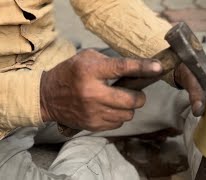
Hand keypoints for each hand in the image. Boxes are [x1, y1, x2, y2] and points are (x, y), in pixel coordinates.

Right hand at [40, 49, 162, 131]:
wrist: (48, 96)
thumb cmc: (69, 73)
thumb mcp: (86, 58)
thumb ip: (110, 62)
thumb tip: (136, 70)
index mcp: (90, 71)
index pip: (122, 68)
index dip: (143, 68)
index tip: (158, 67)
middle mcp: (92, 93)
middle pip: (131, 100)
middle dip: (139, 96)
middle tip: (134, 92)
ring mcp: (92, 112)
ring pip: (127, 114)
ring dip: (128, 107)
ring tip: (118, 101)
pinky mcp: (92, 125)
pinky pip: (118, 124)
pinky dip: (118, 116)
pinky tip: (108, 109)